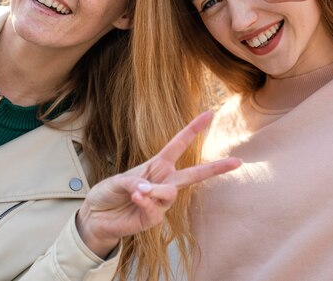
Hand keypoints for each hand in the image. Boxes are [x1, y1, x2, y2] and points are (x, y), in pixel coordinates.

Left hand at [76, 111, 240, 257]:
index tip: (209, 114)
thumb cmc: (107, 193)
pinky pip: (157, 210)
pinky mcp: (154, 219)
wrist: (95, 216)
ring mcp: (160, 201)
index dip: (193, 129)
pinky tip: (135, 200)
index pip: (178, 144)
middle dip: (216, 168)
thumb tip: (148, 192)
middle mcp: (163, 182)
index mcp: (157, 165)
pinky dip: (146, 203)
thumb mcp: (117, 180)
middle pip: (194, 174)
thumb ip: (133, 183)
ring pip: (171, 193)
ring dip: (155, 192)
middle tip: (237, 162)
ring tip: (136, 194)